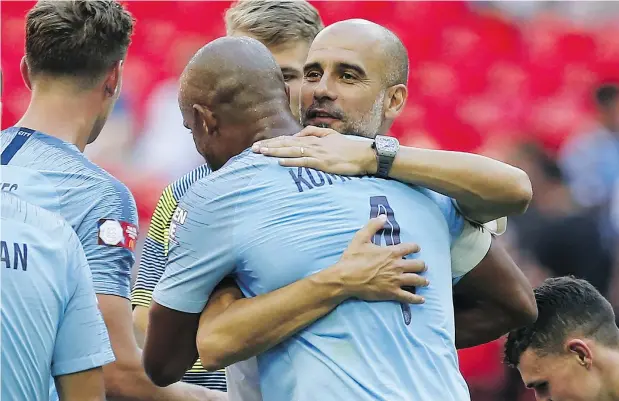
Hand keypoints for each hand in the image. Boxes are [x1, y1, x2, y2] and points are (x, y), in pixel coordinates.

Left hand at [251, 126, 377, 174]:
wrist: (364, 154)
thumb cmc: (347, 147)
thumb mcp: (330, 135)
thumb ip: (313, 132)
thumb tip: (297, 135)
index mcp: (313, 139)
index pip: (288, 139)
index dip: (273, 142)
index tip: (260, 145)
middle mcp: (313, 144)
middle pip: (286, 144)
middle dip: (269, 146)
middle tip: (253, 149)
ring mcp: (317, 153)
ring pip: (292, 151)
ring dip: (276, 152)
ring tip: (262, 153)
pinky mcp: (323, 163)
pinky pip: (304, 162)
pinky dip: (292, 162)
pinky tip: (281, 162)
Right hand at [334, 215, 427, 303]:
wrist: (346, 278)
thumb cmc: (353, 258)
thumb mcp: (361, 238)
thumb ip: (373, 226)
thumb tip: (383, 216)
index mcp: (392, 252)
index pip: (411, 248)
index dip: (415, 247)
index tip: (417, 249)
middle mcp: (397, 266)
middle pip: (418, 265)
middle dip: (422, 265)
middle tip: (422, 266)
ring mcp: (396, 280)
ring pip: (416, 280)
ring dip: (422, 281)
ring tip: (425, 281)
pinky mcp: (392, 293)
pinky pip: (408, 297)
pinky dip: (416, 299)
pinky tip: (421, 300)